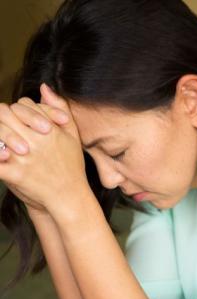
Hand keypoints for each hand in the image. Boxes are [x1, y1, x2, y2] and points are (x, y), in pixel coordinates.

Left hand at [0, 83, 87, 211]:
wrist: (69, 196)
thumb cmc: (71, 165)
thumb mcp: (72, 135)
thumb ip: (59, 109)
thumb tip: (44, 87)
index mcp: (48, 129)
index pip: (23, 106)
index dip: (19, 110)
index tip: (21, 119)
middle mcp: (35, 141)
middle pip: (4, 115)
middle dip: (2, 118)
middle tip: (5, 126)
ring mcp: (23, 158)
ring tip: (3, 143)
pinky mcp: (14, 174)